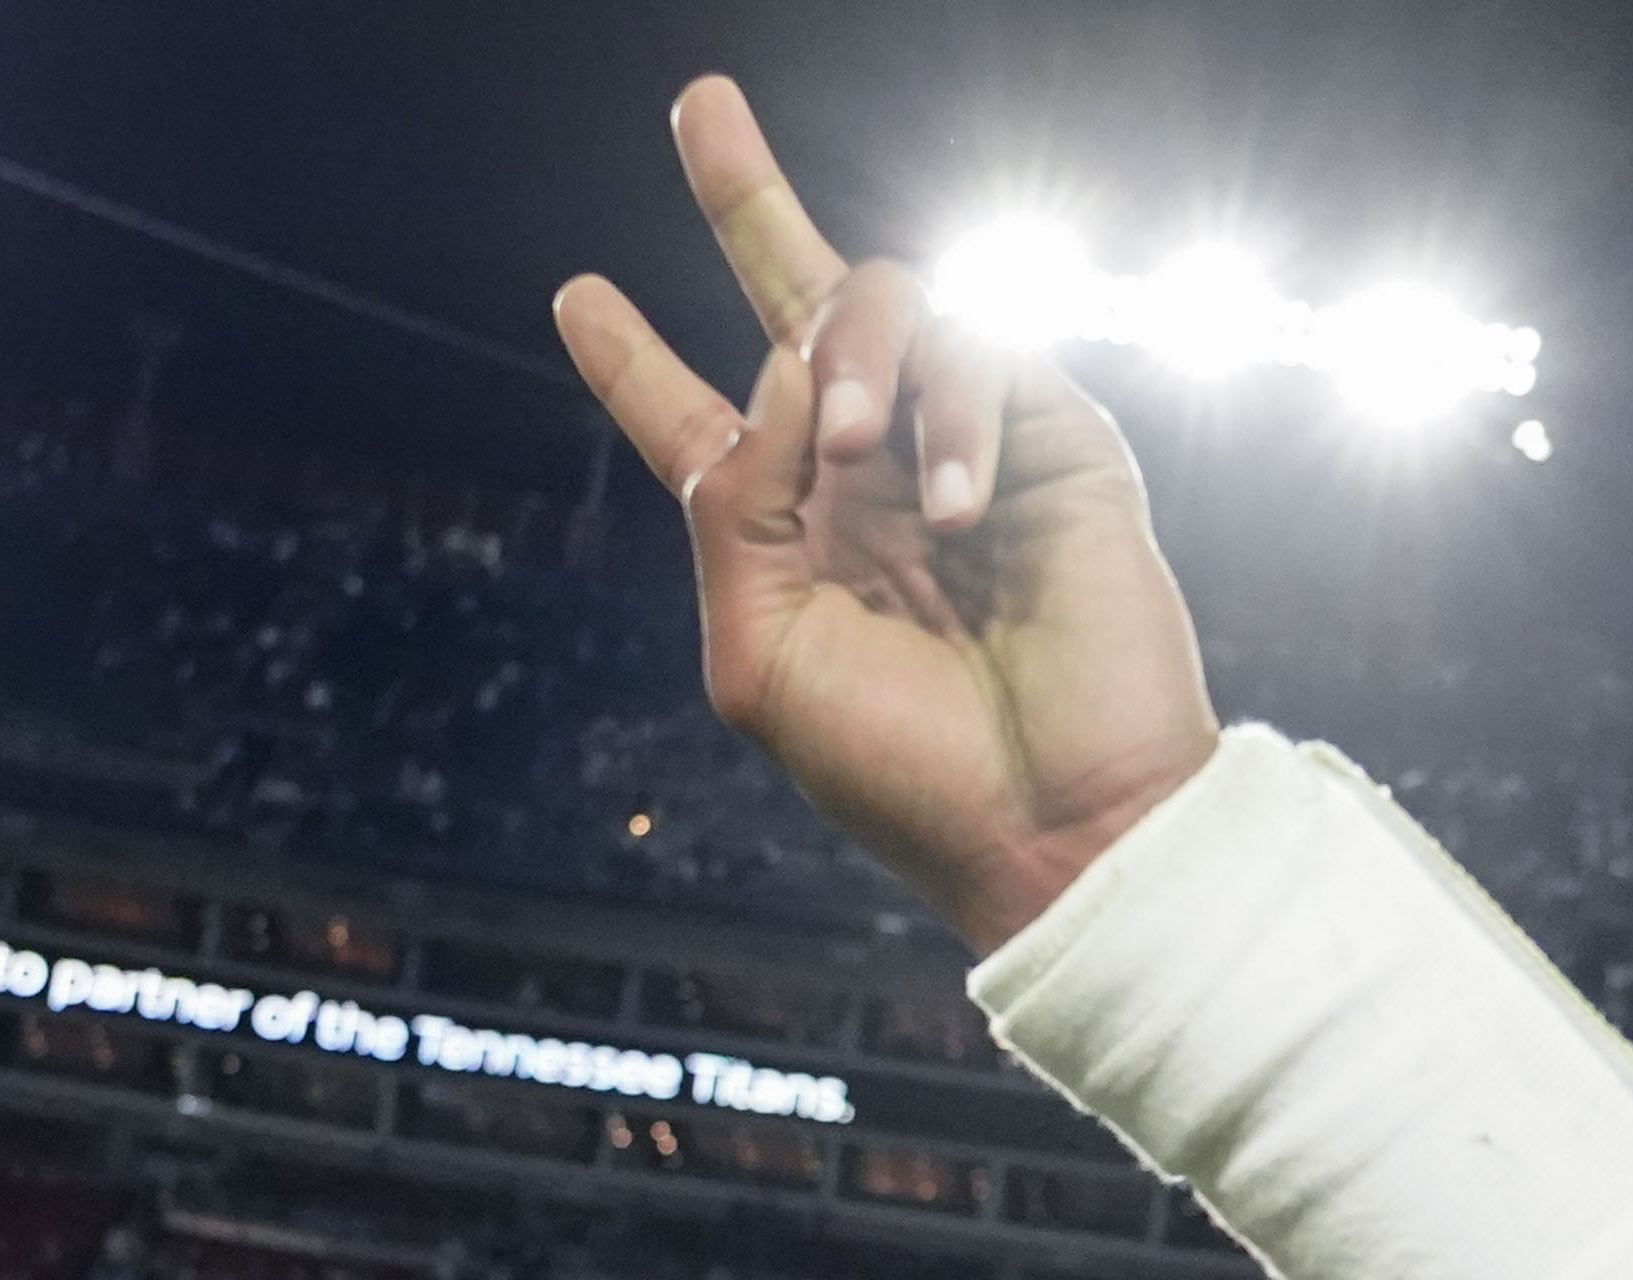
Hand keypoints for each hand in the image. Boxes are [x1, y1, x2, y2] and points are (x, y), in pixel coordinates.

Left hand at [554, 77, 1221, 952]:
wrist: (1058, 824)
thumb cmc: (908, 774)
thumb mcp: (763, 658)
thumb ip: (735, 512)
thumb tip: (785, 365)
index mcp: (785, 539)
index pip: (699, 428)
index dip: (632, 363)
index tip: (573, 296)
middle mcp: (865, 477)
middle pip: (795, 304)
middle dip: (743, 197)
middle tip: (695, 102)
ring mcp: (959, 448)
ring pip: (882, 305)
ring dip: (853, 357)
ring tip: (853, 450)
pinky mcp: (1054, 442)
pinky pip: (982, 353)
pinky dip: (950, 421)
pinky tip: (957, 515)